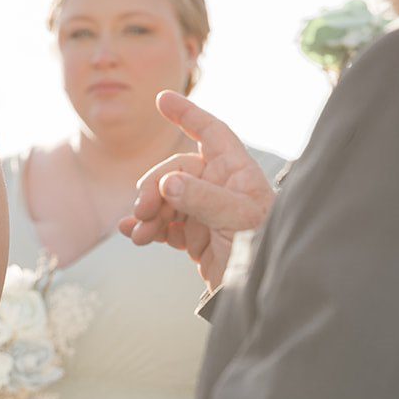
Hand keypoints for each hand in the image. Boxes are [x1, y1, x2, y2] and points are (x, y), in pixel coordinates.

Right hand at [117, 91, 272, 290]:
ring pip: (165, 199)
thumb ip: (203, 199)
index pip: (211, 133)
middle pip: (175, 171)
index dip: (189, 114)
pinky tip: (133, 234)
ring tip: (137, 232)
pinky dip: (146, 228)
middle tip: (142, 209)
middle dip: (154, 187)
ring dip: (147, 213)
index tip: (162, 100)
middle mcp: (220, 188)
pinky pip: (163, 225)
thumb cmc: (265, 252)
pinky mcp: (195, 239)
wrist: (266, 298)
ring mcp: (206, 213)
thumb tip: (167, 183)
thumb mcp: (238, 221)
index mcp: (236, 173)